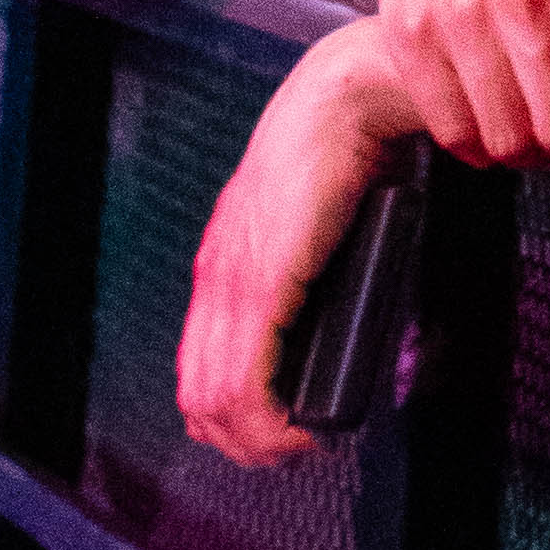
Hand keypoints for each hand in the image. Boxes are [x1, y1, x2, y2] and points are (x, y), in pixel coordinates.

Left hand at [177, 26, 415, 469]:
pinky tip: (301, 429)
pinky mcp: (262, 282)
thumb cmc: (348, 143)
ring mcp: (234, 282)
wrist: (347, 97)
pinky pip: (244, 380)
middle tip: (293, 452)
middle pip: (200, 395)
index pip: (203, 364)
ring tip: (302, 446)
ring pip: (215, 399)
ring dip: (259, 441)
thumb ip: (317, 265)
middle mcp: (219, 277)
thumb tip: (347, 312)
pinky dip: (270, 423)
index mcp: (230, 261)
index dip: (236, 414)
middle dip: (244, 441)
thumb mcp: (321, 217)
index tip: (282, 428)